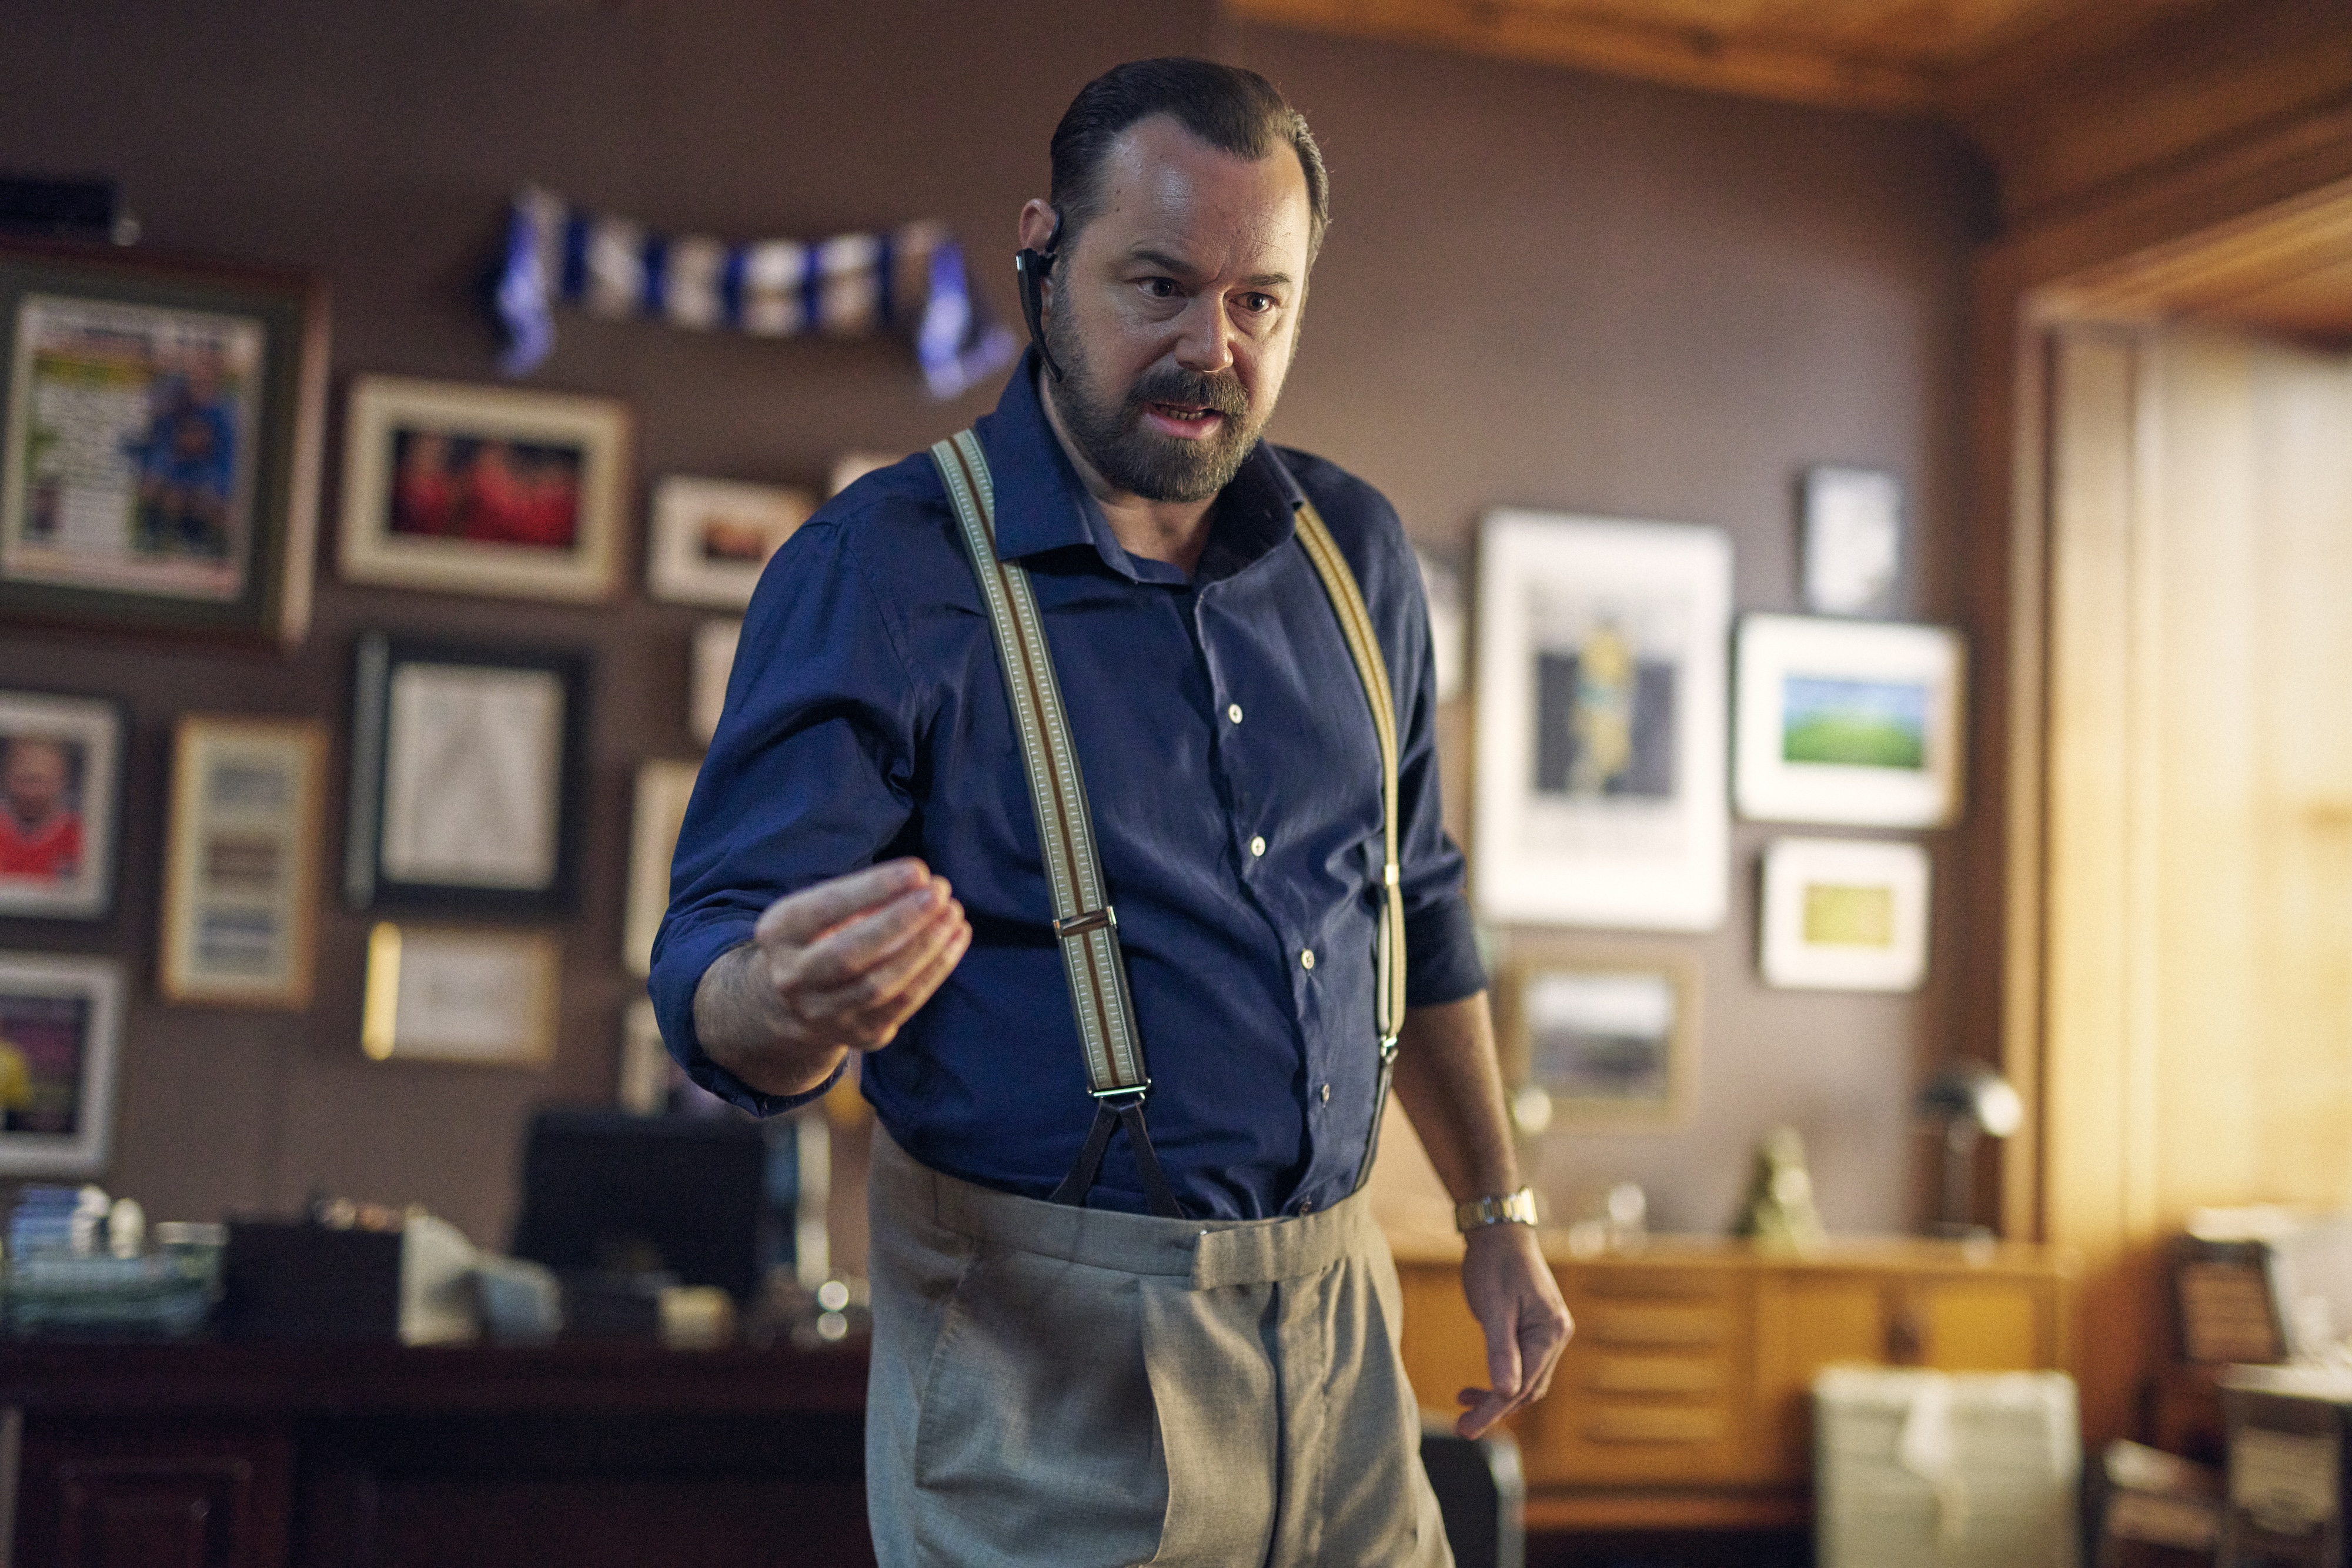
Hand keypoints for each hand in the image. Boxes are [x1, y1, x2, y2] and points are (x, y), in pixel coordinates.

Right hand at [700, 859, 970, 1093]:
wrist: (791, 1004)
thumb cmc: (819, 937)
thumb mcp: (819, 910)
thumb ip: (862, 897)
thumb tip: (920, 884)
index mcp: (778, 935)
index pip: (826, 909)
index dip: (874, 888)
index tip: (918, 870)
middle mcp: (793, 979)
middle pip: (851, 954)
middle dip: (901, 921)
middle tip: (940, 893)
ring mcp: (825, 1014)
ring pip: (881, 985)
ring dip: (926, 946)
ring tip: (954, 913)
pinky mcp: (861, 1035)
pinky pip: (905, 1003)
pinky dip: (936, 969)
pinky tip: (956, 938)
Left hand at [1454, 1223, 1571, 1438]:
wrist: (1499, 1232)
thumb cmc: (1494, 1264)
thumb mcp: (1493, 1306)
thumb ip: (1500, 1350)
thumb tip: (1504, 1393)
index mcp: (1551, 1331)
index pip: (1523, 1385)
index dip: (1494, 1410)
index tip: (1466, 1429)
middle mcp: (1556, 1336)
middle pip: (1528, 1389)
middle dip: (1495, 1409)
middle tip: (1462, 1426)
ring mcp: (1547, 1334)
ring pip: (1526, 1381)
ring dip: (1497, 1397)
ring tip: (1463, 1402)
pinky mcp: (1534, 1331)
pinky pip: (1522, 1366)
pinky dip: (1501, 1379)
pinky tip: (1477, 1386)